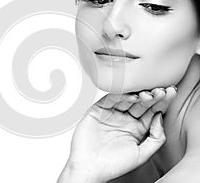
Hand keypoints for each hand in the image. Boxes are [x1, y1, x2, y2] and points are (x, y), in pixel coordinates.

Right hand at [60, 86, 176, 182]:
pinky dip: (121, 96)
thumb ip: (156, 138)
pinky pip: (110, 99)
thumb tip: (160, 116)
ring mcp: (111, 114)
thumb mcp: (142, 155)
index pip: (152, 111)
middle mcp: (125, 119)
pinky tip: (132, 96)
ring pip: (127, 99)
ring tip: (148, 94)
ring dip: (138, 95)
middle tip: (160, 91)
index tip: (169, 94)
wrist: (89, 167)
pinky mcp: (98, 110)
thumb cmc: (113, 165)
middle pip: (141, 103)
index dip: (161, 103)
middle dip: (152, 96)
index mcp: (137, 129)